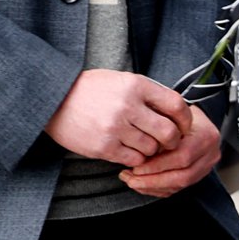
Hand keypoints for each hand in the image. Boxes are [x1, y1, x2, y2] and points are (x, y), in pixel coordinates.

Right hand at [47, 68, 190, 167]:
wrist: (53, 98)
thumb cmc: (90, 89)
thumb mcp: (121, 80)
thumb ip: (148, 94)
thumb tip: (177, 112)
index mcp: (136, 85)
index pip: (176, 105)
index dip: (185, 120)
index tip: (183, 126)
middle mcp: (128, 106)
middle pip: (168, 133)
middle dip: (172, 141)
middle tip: (167, 142)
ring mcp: (115, 127)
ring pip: (152, 149)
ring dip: (151, 150)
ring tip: (140, 143)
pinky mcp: (104, 146)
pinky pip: (134, 159)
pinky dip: (135, 158)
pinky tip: (128, 150)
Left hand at [122, 99, 221, 196]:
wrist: (190, 116)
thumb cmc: (175, 113)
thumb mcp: (167, 115)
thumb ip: (158, 133)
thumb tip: (137, 153)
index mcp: (206, 136)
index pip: (182, 156)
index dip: (157, 165)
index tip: (136, 167)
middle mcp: (211, 153)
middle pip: (183, 176)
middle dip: (154, 180)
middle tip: (131, 178)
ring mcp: (206, 166)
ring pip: (181, 185)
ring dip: (153, 186)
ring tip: (132, 181)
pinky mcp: (199, 175)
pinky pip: (178, 188)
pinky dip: (158, 189)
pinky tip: (142, 184)